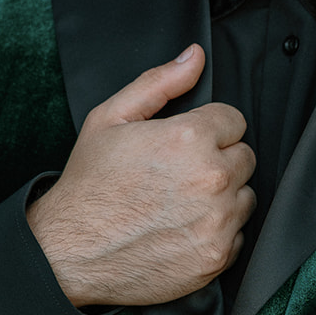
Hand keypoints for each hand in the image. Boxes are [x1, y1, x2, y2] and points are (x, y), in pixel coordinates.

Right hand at [27, 45, 255, 306]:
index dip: (207, 129)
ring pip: (245, 196)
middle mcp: (212, 179)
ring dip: (222, 197)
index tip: (184, 145)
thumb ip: (159, 83)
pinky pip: (239, 235)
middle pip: (245, 158)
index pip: (234, 120)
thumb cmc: (88, 185)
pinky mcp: (217, 257)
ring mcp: (218, 222)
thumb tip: (195, 56)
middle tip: (179, 175)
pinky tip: (182, 230)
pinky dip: (218, 233)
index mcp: (189, 139)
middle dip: (218, 160)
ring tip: (179, 203)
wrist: (70, 253)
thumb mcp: (110, 119)